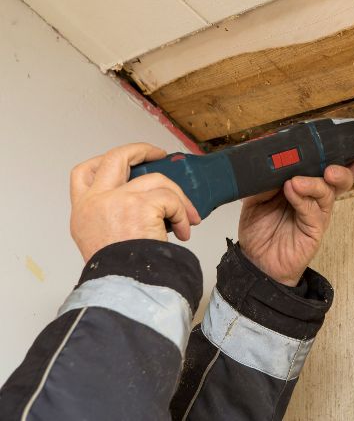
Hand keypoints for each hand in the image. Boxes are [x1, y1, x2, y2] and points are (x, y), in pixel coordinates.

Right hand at [69, 143, 200, 261]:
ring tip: (186, 218)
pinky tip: (184, 231)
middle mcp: (96, 201)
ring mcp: (117, 200)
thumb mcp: (99, 241)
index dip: (105, 160)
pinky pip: (171, 199)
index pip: (83, 173)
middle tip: (159, 154)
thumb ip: (110, 217)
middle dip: (141, 150)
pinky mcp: (140, 205)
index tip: (127, 161)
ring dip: (177, 197)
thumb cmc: (120, 272)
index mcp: (83, 211)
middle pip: (116, 157)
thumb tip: (142, 204)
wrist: (125, 287)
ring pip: (156, 179)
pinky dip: (183, 213)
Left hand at [238, 158, 353, 285]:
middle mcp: (313, 196)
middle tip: (331, 164)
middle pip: (338, 176)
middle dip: (343, 166)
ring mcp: (316, 212)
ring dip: (316, 181)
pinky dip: (303, 198)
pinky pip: (314, 210)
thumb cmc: (260, 230)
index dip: (334, 153)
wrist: (256, 262)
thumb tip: (269, 163)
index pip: (320, 164)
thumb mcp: (254, 198)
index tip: (340, 140)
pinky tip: (293, 191)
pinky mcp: (315, 229)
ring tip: (297, 181)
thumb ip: (263, 180)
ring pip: (328, 190)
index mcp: (302, 184)